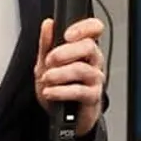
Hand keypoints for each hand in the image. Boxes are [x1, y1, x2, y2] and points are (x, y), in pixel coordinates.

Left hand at [34, 18, 106, 135]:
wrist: (62, 116)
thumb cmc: (58, 86)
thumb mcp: (46, 63)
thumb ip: (46, 43)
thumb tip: (48, 24)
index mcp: (84, 48)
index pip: (94, 29)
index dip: (83, 28)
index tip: (66, 35)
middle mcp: (93, 61)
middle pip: (89, 47)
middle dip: (66, 52)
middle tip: (50, 60)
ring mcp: (95, 79)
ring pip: (82, 69)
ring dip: (60, 74)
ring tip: (46, 78)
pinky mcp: (93, 97)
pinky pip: (79, 91)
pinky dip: (61, 91)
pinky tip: (50, 92)